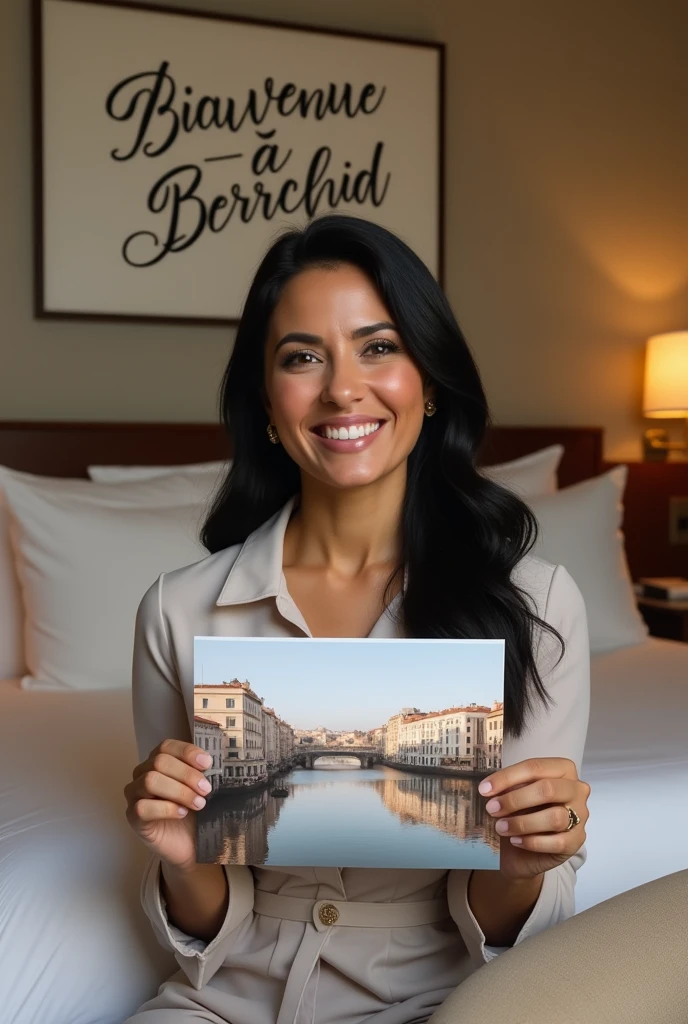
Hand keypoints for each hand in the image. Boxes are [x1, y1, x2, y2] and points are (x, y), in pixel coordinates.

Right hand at [124, 739, 213, 872]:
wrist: (191, 845)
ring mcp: (135, 795)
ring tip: (199, 804)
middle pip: (159, 762)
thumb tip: (212, 761)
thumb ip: (202, 772)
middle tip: (206, 790)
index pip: (166, 746)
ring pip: (150, 781)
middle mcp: (143, 774)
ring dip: (179, 791)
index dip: (187, 752)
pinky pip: (143, 807)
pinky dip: (166, 809)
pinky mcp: (133, 817)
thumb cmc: (195, 812)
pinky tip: (182, 813)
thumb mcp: (201, 788)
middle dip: (187, 775)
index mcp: (159, 761)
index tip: (208, 763)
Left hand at [479, 757, 589, 880]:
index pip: (534, 767)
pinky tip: (515, 841)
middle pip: (548, 789)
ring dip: (522, 823)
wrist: (526, 851)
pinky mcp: (577, 841)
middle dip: (515, 799)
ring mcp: (580, 816)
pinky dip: (532, 842)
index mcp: (562, 769)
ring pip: (555, 817)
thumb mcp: (514, 794)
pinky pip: (557, 842)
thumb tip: (488, 788)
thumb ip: (508, 788)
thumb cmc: (521, 813)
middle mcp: (577, 789)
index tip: (484, 789)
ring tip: (501, 828)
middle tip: (491, 809)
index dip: (507, 777)